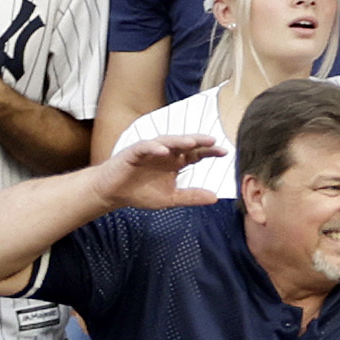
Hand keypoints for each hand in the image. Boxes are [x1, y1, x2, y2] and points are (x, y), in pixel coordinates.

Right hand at [97, 135, 226, 211]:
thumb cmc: (140, 192)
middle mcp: (164, 154)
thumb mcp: (171, 198)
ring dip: (178, 141)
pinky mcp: (133, 152)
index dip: (208, 153)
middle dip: (198, 142)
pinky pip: (145, 147)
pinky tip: (164, 151)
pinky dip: (154, 148)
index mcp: (174, 163)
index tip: (224, 152)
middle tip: (213, 141)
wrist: (114, 193)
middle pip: (183, 144)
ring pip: (166, 142)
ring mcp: (149, 151)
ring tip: (191, 142)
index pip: (194, 155)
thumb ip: (191, 196)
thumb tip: (215, 197)